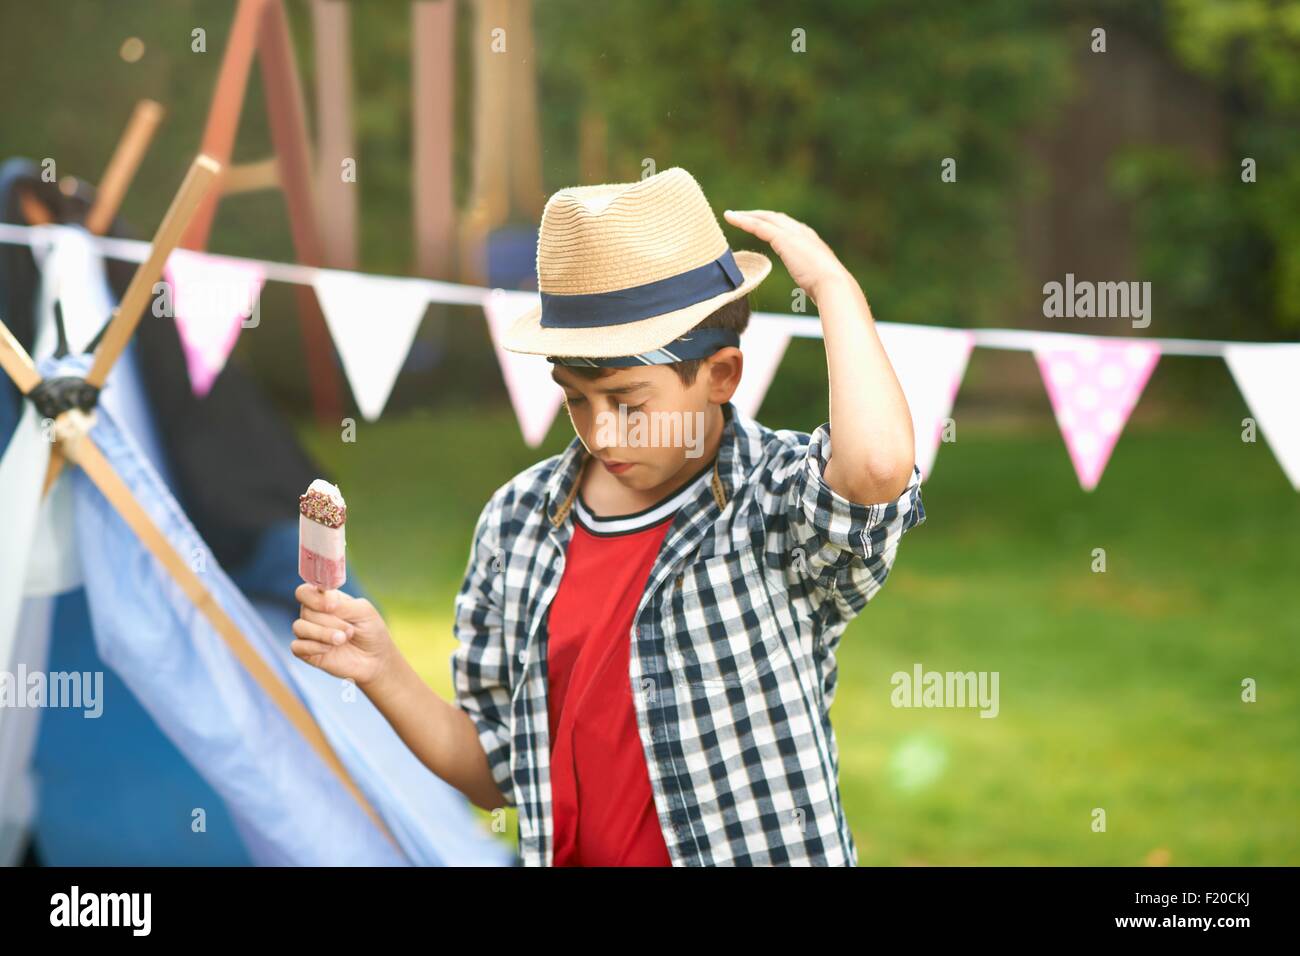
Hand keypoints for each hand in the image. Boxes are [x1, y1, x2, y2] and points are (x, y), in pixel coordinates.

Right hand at [291, 584, 394, 688]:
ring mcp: (309, 633)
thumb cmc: (371, 631)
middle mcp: (314, 615)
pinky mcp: (306, 652)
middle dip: (330, 621)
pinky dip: (313, 647)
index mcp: (326, 600)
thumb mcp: (364, 611)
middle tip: (350, 630)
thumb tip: (325, 604)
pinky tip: (329, 649)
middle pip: (306, 610)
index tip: (333, 606)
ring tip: (343, 639)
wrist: (375, 659)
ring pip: (299, 627)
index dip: (315, 598)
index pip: (305, 591)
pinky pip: (296, 646)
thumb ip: (343, 605)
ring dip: (323, 633)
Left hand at [723, 209, 851, 302]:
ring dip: (747, 216)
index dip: (772, 224)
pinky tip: (731, 218)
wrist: (833, 283)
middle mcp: (801, 231)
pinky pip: (758, 226)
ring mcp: (793, 233)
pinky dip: (743, 220)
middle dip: (758, 216)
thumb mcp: (816, 280)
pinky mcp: (783, 238)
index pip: (787, 227)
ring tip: (731, 216)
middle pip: (775, 217)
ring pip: (764, 218)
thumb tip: (811, 289)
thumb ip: (811, 278)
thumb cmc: (827, 288)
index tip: (760, 226)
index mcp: (810, 240)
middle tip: (741, 216)